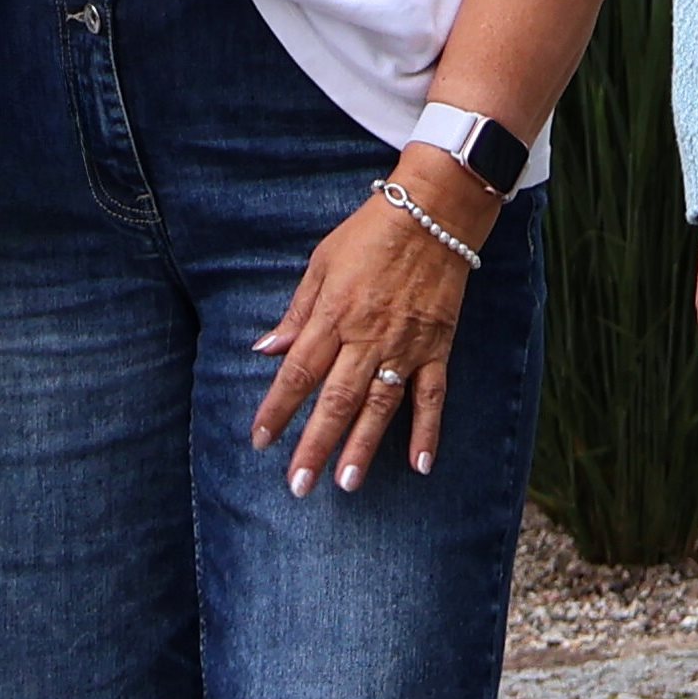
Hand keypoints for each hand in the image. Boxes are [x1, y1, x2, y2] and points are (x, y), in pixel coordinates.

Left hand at [254, 165, 489, 497]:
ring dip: (362, 446)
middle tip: (298, 486)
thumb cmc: (369, 234)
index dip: (278, 409)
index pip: (299, 372)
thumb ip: (298, 312)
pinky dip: (427, 431)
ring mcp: (405, 345)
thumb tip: (266, 350)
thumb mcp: (321, 263)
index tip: (261, 440)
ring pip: (380, 406)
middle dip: (315, 445)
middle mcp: (367, 337)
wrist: (432, 213)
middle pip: (336, 400)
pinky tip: (419, 465)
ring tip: (346, 484)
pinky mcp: (436, 346)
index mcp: (334, 315)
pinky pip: (432, 396)